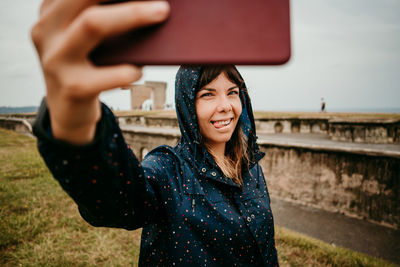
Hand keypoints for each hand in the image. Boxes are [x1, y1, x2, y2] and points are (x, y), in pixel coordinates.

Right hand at [31, 0, 169, 143]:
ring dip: (132, 14)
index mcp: (52, 12)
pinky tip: (139, 68)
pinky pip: (103, 75)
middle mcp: (47, 29)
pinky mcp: (71, 87)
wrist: (69, 110)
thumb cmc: (87, 66)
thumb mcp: (86, 37)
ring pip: (93, 23)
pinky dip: (127, 69)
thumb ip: (101, 15)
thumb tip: (149, 2)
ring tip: (161, 12)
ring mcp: (56, 59)